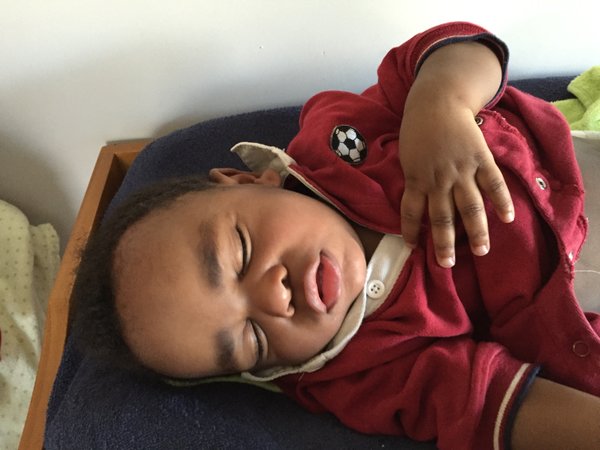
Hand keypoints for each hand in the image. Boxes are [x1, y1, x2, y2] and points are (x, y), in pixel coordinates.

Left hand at [399, 97, 514, 267]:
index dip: (411, 231)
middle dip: (444, 243)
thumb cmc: (418, 130)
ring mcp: (461, 170)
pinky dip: (501, 201)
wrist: (437, 101)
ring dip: (476, 231)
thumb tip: (416, 202)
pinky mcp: (480, 159)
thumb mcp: (406, 156)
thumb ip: (414, 179)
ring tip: (481, 251)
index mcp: (416, 178)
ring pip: (469, 207)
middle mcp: (438, 179)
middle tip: (447, 264)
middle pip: (442, 218)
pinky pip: (493, 184)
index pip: (411, 212)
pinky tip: (507, 218)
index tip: (413, 247)